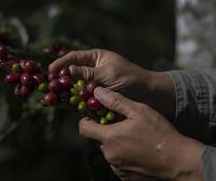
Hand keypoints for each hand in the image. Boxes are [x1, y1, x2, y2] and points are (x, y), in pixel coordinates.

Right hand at [49, 49, 175, 118]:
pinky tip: (67, 102)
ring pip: (75, 85)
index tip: (50, 70)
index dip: (61, 63)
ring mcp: (94, 83)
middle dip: (60, 78)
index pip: (74, 57)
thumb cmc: (128, 78)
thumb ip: (87, 72)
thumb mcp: (106, 72)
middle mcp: (92, 69)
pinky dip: (75, 99)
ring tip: (55, 95)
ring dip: (66, 89)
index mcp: (96, 57)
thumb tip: (68, 70)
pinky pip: (82, 96)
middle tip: (50, 85)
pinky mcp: (96, 95)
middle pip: (72, 71)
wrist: (146, 94)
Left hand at [79, 87, 204, 180]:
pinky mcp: (125, 177)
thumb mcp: (139, 111)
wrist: (179, 162)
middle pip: (99, 139)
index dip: (86, 121)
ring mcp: (117, 167)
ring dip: (116, 144)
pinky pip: (118, 163)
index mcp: (109, 137)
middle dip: (108, 131)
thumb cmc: (159, 133)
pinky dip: (124, 156)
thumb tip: (97, 92)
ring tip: (135, 139)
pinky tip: (138, 151)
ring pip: (110, 151)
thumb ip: (115, 101)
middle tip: (124, 126)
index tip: (93, 117)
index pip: (84, 129)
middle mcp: (109, 154)